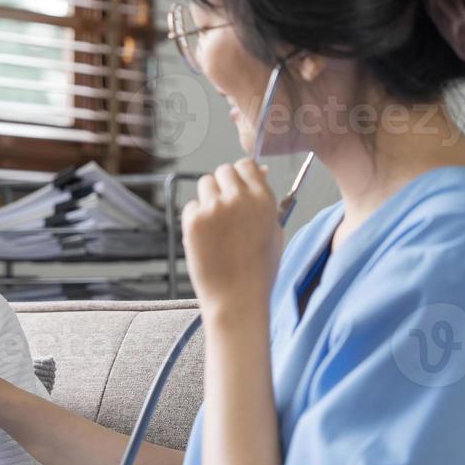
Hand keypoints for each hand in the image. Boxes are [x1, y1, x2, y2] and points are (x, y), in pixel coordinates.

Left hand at [181, 157, 282, 320]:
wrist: (237, 299)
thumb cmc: (258, 269)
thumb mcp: (274, 230)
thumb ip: (264, 200)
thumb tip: (259, 170)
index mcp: (264, 199)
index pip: (246, 165)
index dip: (241, 176)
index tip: (238, 190)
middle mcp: (239, 199)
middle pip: (223, 170)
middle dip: (223, 185)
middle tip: (225, 211)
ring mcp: (214, 208)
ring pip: (205, 184)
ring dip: (208, 199)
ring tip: (217, 228)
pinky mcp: (194, 220)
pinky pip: (191, 206)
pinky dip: (195, 219)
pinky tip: (207, 240)